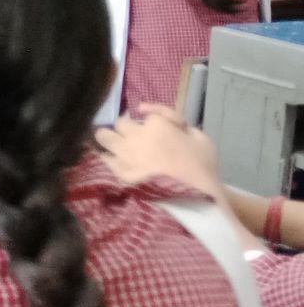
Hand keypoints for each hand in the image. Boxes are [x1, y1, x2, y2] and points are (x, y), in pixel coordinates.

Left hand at [94, 106, 223, 199]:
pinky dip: (109, 158)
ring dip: (109, 137)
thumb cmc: (203, 165)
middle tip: (132, 134)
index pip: (145, 111)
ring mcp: (126, 153)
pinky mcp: (120, 172)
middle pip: (120, 123)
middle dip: (126, 126)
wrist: (194, 195)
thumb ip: (181, 125)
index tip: (151, 120)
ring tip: (114, 143)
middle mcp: (137, 135)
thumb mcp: (201, 137)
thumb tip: (166, 121)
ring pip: (104, 136)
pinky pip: (106, 159)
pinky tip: (113, 160)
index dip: (149, 116)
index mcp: (157, 124)